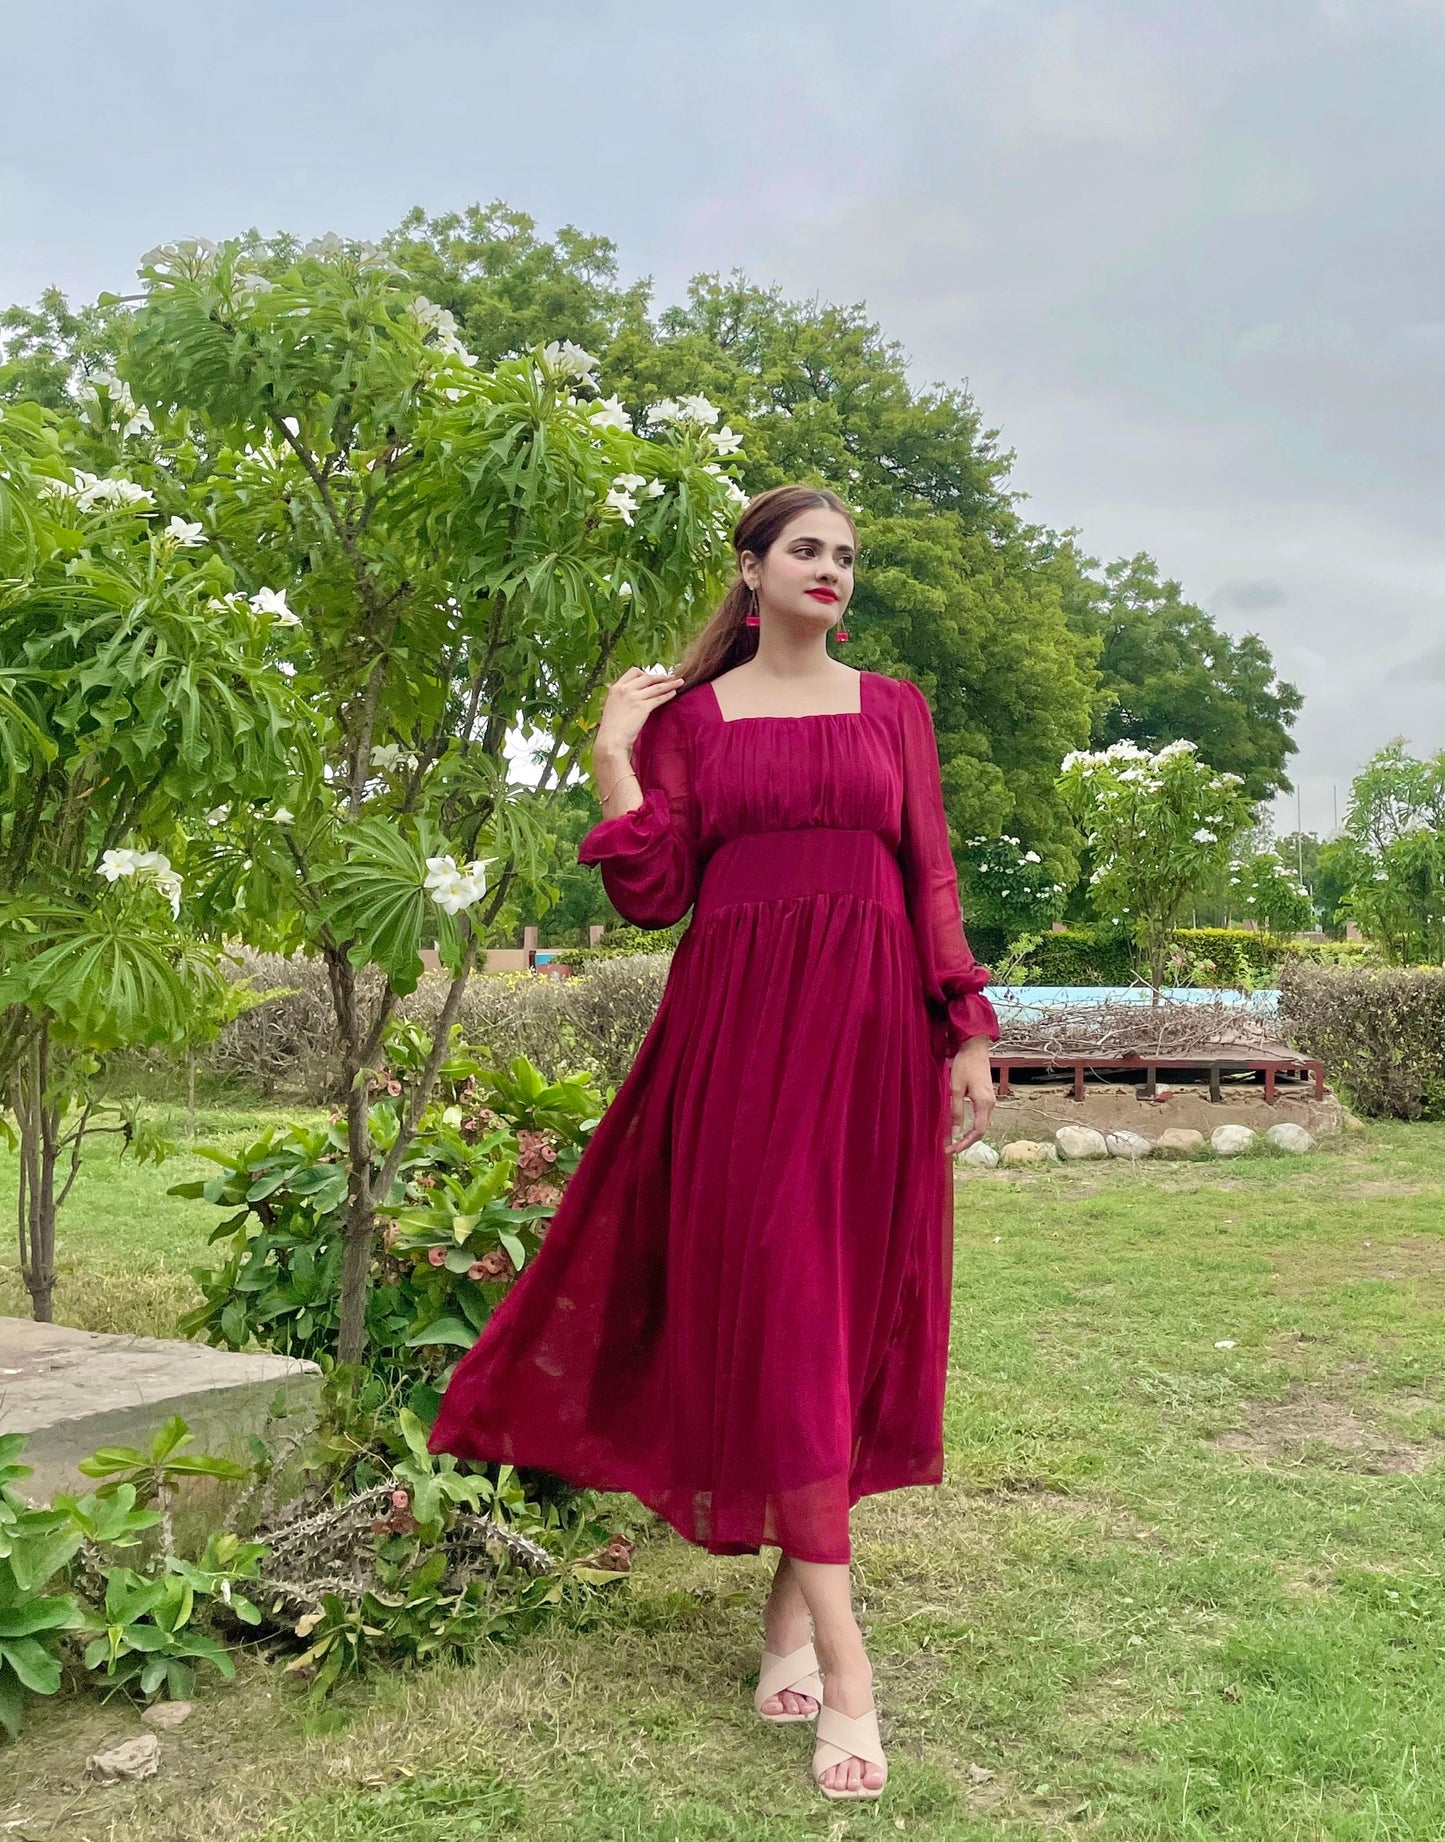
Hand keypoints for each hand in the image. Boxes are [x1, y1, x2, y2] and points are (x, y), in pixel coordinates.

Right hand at [593, 665, 684, 770]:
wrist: (610, 739)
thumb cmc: (611, 728)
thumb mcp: (612, 706)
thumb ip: (622, 698)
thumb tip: (632, 696)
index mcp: (616, 688)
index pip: (633, 672)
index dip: (645, 673)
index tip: (652, 677)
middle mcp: (625, 689)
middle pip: (647, 677)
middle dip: (661, 676)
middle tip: (671, 677)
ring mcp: (634, 698)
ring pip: (656, 687)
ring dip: (670, 683)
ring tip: (680, 682)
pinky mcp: (642, 708)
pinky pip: (659, 698)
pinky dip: (668, 695)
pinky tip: (674, 693)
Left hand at [946, 1037, 995, 1153]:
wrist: (975, 1048)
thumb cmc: (964, 1065)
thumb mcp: (955, 1088)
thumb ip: (956, 1111)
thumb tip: (955, 1132)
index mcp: (984, 1103)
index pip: (978, 1131)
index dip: (965, 1143)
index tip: (952, 1150)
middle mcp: (991, 1104)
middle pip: (981, 1131)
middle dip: (966, 1142)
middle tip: (950, 1150)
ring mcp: (990, 1100)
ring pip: (982, 1124)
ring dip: (969, 1135)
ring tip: (954, 1142)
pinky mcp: (987, 1097)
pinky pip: (981, 1117)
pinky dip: (972, 1126)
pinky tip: (961, 1128)